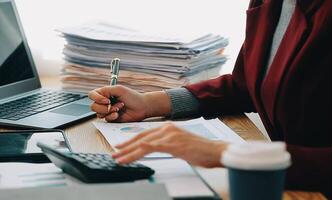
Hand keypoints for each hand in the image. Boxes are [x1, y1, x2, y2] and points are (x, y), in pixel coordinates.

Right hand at [88, 85, 148, 121]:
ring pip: (98, 114)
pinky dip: (111, 117)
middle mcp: (104, 102)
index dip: (97, 98)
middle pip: (93, 106)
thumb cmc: (133, 97)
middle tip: (112, 105)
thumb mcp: (119, 90)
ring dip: (109, 111)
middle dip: (103, 107)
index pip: (92, 95)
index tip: (107, 100)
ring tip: (119, 108)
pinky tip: (118, 114)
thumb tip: (99, 96)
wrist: (142, 107)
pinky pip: (106, 120)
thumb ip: (107, 90)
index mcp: (105, 93)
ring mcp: (107, 111)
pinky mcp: (111, 118)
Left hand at [112, 123, 227, 167]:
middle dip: (126, 146)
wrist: (215, 151)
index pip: (145, 133)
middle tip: (115, 153)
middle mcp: (168, 128)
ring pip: (143, 143)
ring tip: (118, 158)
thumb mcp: (180, 144)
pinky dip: (138, 152)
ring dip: (128, 152)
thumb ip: (167, 144)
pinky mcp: (173, 144)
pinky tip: (130, 156)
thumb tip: (155, 149)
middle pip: (141, 137)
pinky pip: (151, 148)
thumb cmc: (201, 150)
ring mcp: (170, 135)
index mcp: (169, 127)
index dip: (132, 140)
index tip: (122, 146)